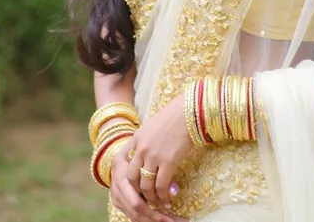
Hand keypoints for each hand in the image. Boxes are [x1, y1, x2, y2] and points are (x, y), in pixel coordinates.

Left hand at [124, 94, 192, 211]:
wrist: (188, 111)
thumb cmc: (174, 116)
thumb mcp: (153, 126)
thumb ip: (146, 140)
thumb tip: (147, 155)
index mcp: (136, 138)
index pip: (125, 164)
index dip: (129, 177)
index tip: (135, 186)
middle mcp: (141, 148)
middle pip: (132, 177)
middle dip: (137, 191)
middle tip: (144, 198)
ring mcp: (153, 156)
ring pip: (145, 185)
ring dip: (151, 197)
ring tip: (157, 203)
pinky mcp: (168, 162)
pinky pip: (161, 185)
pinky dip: (163, 196)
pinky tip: (168, 200)